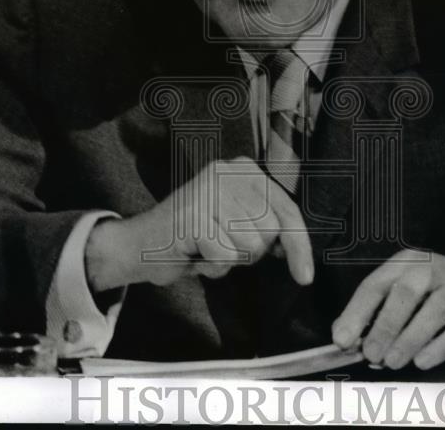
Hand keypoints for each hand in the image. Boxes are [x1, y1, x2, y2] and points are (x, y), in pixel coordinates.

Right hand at [85, 156, 312, 292]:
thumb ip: (267, 226)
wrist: (139, 245)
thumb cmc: (194, 237)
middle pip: (271, 231)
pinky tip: (194, 254)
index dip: (300, 246)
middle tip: (221, 243)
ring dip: (230, 259)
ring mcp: (208, 191)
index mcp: (243, 169)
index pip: (287, 210)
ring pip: (250, 245)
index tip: (305, 276)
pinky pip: (226, 257)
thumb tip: (297, 250)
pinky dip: (212, 267)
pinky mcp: (193, 216)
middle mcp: (226, 171)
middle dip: (251, 251)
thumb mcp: (236, 222)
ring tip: (206, 247)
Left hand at [332, 249, 444, 369]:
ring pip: (432, 311)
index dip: (356, 312)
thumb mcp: (406, 292)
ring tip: (393, 361)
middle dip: (384, 326)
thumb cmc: (436, 294)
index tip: (342, 339)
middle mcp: (432, 269)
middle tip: (371, 354)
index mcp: (406, 263)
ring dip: (409, 339)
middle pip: (404, 294)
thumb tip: (343, 336)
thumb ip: (375, 311)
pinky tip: (423, 361)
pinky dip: (439, 347)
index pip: (375, 284)